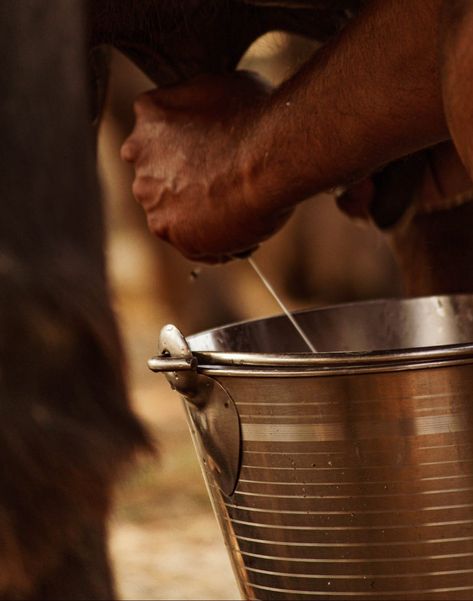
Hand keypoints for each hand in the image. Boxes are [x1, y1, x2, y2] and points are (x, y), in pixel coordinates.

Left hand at [121, 71, 291, 262]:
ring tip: (242, 210)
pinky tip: (244, 230)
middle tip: (228, 186)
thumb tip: (211, 112)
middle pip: (162, 179)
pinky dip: (217, 245)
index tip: (215, 159)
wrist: (268, 156)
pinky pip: (193, 245)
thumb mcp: (223, 86)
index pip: (161, 139)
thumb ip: (201, 104)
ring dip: (201, 218)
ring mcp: (151, 197)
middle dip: (189, 186)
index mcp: (150, 117)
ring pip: (175, 214)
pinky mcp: (168, 230)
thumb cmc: (258, 117)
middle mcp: (140, 157)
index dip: (191, 152)